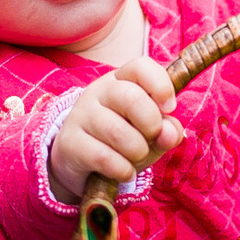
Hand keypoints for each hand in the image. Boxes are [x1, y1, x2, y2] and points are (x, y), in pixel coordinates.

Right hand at [48, 57, 184, 204]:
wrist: (82, 165)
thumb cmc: (122, 142)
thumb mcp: (151, 133)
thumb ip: (167, 130)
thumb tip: (169, 133)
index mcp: (120, 80)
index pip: (140, 66)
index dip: (161, 85)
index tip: (169, 108)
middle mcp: (98, 92)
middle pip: (131, 98)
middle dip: (152, 124)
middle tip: (152, 138)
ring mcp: (80, 115)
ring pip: (118, 132)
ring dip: (137, 151)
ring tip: (136, 158)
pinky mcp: (69, 143)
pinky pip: (103, 157)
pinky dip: (123, 170)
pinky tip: (124, 172)